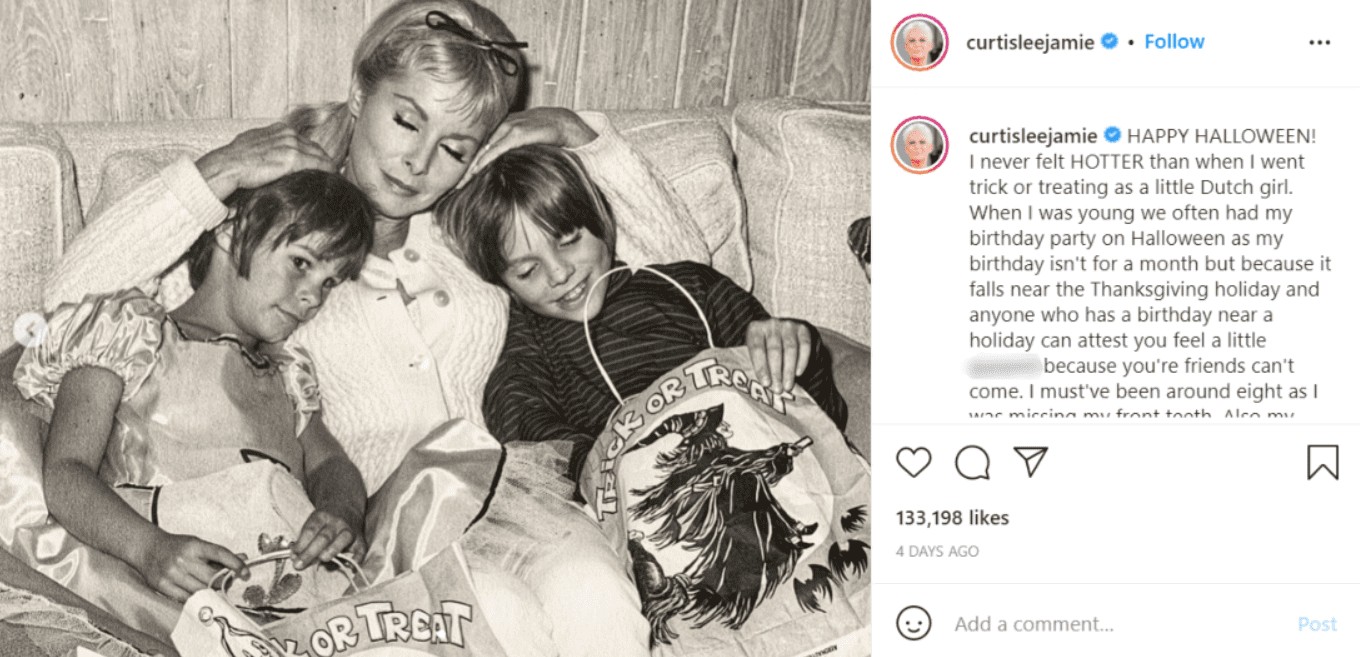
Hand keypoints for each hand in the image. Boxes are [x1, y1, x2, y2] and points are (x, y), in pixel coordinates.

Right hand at [133, 534, 245, 602]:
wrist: (147, 548)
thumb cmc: (176, 547)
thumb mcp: (198, 544)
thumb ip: (219, 554)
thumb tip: (243, 558)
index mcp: (194, 546)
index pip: (221, 554)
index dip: (236, 564)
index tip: (246, 573)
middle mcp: (183, 559)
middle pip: (212, 578)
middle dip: (224, 583)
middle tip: (228, 584)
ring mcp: (172, 574)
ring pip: (201, 591)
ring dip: (211, 593)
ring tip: (213, 590)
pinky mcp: (163, 586)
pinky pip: (186, 599)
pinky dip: (196, 599)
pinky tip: (199, 594)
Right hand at [196, 123, 335, 200]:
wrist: (226, 166)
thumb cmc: (236, 160)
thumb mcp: (255, 145)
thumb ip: (270, 146)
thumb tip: (277, 157)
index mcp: (280, 129)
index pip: (306, 142)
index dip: (316, 155)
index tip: (322, 166)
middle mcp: (288, 134)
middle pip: (316, 149)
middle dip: (324, 162)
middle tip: (333, 174)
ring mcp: (290, 144)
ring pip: (319, 156)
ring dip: (328, 168)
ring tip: (334, 179)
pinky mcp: (292, 158)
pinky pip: (318, 165)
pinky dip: (327, 172)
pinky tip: (332, 179)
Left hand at [291, 509, 364, 569]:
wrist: (347, 507)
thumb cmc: (325, 520)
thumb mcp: (313, 522)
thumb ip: (304, 539)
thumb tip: (295, 557)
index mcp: (322, 516)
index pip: (310, 530)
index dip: (301, 544)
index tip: (293, 555)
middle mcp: (337, 523)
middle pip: (324, 537)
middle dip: (311, 552)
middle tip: (299, 565)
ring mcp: (350, 531)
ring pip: (342, 540)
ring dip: (332, 550)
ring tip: (322, 560)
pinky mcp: (361, 540)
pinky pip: (361, 550)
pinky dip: (356, 559)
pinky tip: (349, 567)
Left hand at [458, 107, 598, 187]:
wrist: (566, 124)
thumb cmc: (544, 135)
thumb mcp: (521, 142)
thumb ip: (506, 150)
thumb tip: (494, 170)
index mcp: (497, 126)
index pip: (474, 145)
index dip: (462, 162)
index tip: (452, 178)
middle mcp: (500, 124)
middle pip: (474, 147)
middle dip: (461, 167)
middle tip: (448, 185)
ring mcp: (509, 126)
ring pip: (483, 149)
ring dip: (469, 168)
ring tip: (458, 184)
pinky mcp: (519, 132)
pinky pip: (498, 149)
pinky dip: (486, 161)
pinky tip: (476, 172)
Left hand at [745, 319, 812, 394]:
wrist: (785, 333)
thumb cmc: (766, 349)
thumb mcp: (757, 353)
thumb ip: (759, 366)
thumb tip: (763, 387)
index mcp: (755, 329)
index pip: (757, 349)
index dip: (761, 367)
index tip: (765, 384)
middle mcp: (771, 323)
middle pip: (774, 350)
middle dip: (776, 372)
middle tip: (778, 389)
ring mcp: (788, 324)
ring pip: (790, 349)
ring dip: (789, 370)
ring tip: (788, 386)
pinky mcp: (803, 328)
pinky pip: (804, 346)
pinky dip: (802, 361)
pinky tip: (799, 373)